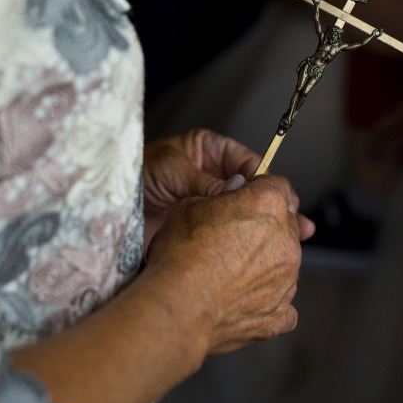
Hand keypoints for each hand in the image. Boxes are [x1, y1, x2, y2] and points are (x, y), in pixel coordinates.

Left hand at [142, 129, 312, 247]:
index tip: (281, 197)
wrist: (104, 207)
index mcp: (206, 151)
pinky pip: (227, 234)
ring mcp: (207, 204)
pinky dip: (245, 242)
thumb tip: (238, 192)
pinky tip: (261, 251)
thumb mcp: (173, 170)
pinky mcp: (200, 228)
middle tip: (298, 222)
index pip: (247, 162)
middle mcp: (210, 176)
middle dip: (275, 206)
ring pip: (245, 214)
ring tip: (293, 239)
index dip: (266, 180)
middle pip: (252, 191)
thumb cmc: (132, 174)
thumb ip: (207, 182)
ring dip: (267, 226)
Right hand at [145, 173, 308, 353]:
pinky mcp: (280, 315)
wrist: (176, 308)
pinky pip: (281, 304)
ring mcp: (287, 281)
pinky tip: (241, 301)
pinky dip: (265, 302)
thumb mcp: (188, 206)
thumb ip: (219, 198)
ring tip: (228, 274)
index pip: (277, 186)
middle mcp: (286, 241)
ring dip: (265, 264)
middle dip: (264, 228)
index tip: (244, 199)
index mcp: (267, 205)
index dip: (257, 190)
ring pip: (284, 264)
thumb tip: (228, 198)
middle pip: (285, 225)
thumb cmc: (179, 255)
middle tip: (231, 237)